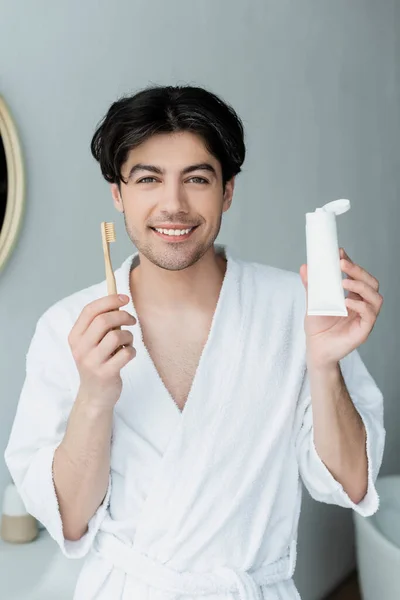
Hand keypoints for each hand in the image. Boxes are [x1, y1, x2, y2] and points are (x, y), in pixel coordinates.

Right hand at [68, 294, 136, 407]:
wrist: (95, 395)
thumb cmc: (98, 362)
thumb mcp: (92, 343)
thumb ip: (100, 324)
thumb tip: (118, 299)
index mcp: (75, 337)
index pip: (90, 310)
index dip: (109, 300)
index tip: (124, 298)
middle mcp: (80, 348)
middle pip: (103, 321)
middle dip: (123, 316)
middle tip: (132, 320)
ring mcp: (92, 362)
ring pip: (117, 336)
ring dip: (129, 336)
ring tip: (128, 342)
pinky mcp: (105, 374)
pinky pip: (126, 353)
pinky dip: (132, 351)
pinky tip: (127, 355)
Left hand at [299, 248, 382, 368]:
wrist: (316, 350)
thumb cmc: (317, 328)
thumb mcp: (313, 303)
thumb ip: (312, 286)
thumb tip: (305, 267)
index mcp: (353, 297)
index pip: (358, 276)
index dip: (352, 264)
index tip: (340, 253)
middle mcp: (362, 306)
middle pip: (371, 283)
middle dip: (358, 271)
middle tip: (342, 263)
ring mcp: (365, 318)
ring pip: (375, 297)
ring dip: (361, 286)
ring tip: (344, 282)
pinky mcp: (364, 330)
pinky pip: (370, 315)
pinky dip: (360, 305)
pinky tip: (347, 301)